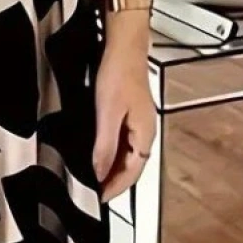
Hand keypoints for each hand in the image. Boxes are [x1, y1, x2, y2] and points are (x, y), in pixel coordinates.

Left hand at [92, 15, 156, 202]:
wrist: (124, 44)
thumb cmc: (120, 72)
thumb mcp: (107, 113)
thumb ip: (105, 145)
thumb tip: (99, 171)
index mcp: (144, 134)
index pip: (133, 172)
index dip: (117, 187)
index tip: (101, 198)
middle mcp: (146, 130)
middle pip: (133, 166)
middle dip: (116, 181)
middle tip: (96, 192)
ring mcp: (140, 121)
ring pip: (129, 154)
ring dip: (114, 168)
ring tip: (96, 177)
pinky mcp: (131, 112)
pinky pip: (124, 141)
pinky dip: (113, 152)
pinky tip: (102, 151)